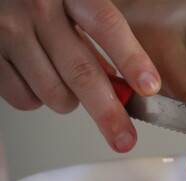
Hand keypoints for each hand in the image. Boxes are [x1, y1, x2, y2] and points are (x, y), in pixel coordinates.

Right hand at [0, 0, 160, 151]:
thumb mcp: (73, 2)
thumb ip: (95, 35)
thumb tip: (117, 81)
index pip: (107, 26)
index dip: (131, 60)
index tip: (149, 87)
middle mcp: (37, 9)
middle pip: (82, 73)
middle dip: (108, 113)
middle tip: (124, 138)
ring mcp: (9, 33)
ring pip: (55, 95)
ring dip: (71, 101)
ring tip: (67, 81)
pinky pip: (26, 100)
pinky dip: (40, 99)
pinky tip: (39, 79)